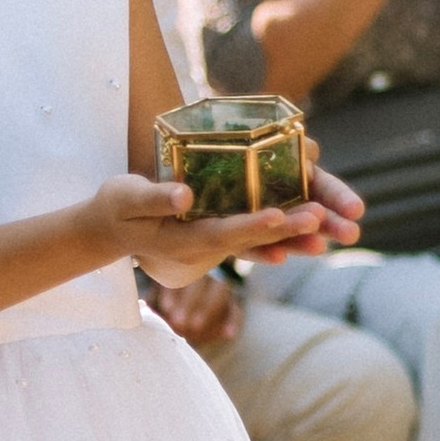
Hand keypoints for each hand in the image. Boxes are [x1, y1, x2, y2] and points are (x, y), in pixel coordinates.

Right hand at [85, 172, 336, 287]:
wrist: (111, 230)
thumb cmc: (116, 209)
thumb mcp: (126, 198)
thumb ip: (155, 198)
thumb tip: (185, 193)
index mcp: (182, 239)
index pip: (223, 233)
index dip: (251, 226)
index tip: (279, 217)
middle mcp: (203, 247)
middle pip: (251, 240)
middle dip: (286, 231)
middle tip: (321, 220)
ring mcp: (213, 244)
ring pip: (259, 241)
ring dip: (292, 236)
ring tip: (327, 229)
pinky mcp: (219, 235)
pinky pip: (255, 236)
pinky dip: (280, 232)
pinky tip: (309, 227)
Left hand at [143, 269, 246, 353]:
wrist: (200, 277)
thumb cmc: (169, 283)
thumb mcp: (161, 282)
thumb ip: (154, 293)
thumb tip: (141, 305)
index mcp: (186, 263)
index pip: (183, 271)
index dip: (175, 289)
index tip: (165, 306)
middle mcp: (207, 268)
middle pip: (202, 279)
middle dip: (189, 300)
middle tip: (178, 320)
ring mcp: (222, 284)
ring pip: (221, 290)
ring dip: (207, 308)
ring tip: (195, 325)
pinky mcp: (234, 300)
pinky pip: (237, 308)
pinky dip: (234, 321)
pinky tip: (228, 335)